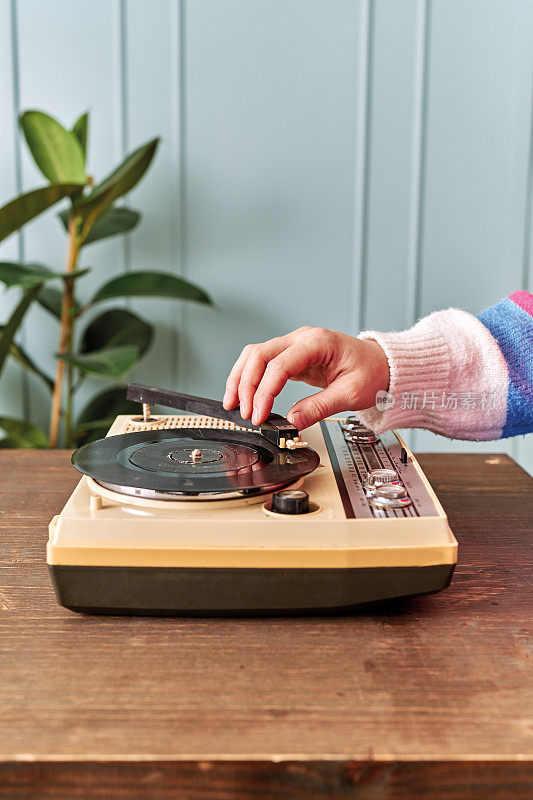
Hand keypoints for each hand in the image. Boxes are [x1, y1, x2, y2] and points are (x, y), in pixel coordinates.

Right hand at [223, 326, 389, 429]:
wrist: (383, 365)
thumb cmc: (372, 373)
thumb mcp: (351, 394)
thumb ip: (320, 407)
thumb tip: (292, 421)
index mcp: (318, 342)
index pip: (279, 364)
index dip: (265, 391)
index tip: (258, 414)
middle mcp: (302, 339)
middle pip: (259, 355)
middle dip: (245, 384)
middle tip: (243, 412)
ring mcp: (295, 346)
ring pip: (255, 356)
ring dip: (241, 379)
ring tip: (234, 404)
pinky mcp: (292, 357)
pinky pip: (263, 364)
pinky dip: (250, 379)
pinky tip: (244, 396)